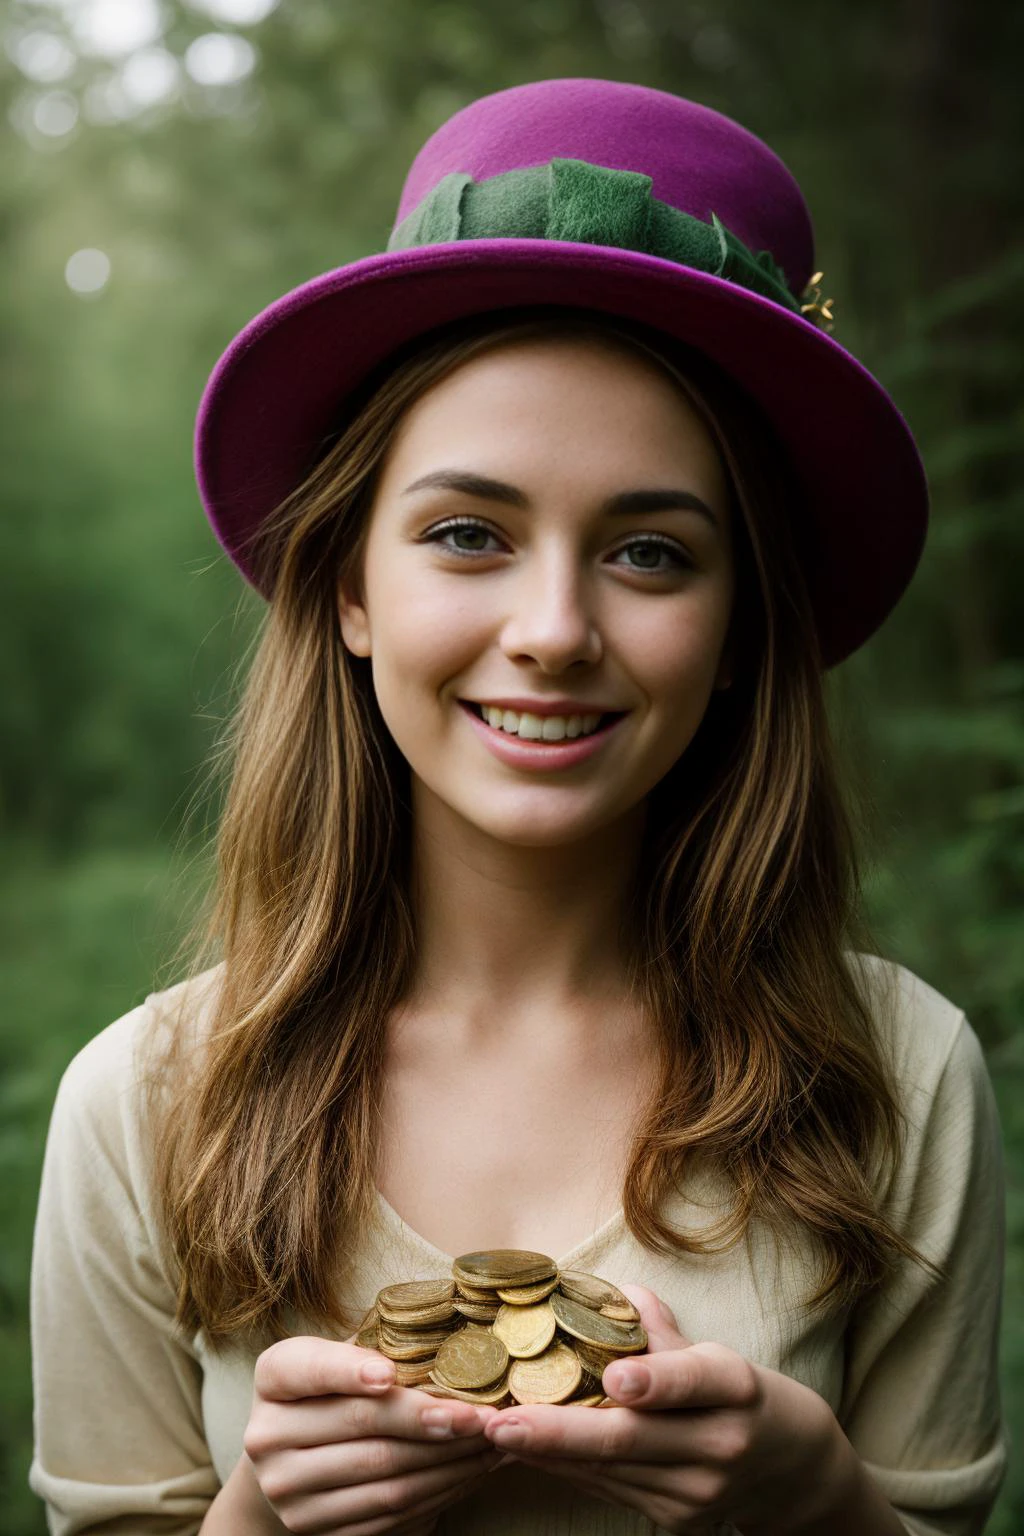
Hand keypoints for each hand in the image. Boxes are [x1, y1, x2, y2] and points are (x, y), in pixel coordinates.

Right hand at [243, 1331, 504, 1534]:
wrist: (292, 1463)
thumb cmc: (331, 1393)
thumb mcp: (337, 1359)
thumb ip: (373, 1350)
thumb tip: (453, 1344)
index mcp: (275, 1378)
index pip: (311, 1369)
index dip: (350, 1370)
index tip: (390, 1372)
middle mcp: (268, 1435)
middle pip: (362, 1425)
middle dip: (431, 1418)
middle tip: (483, 1414)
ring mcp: (288, 1489)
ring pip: (384, 1475)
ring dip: (448, 1461)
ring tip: (491, 1443)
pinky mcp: (317, 1528)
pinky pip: (390, 1514)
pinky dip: (438, 1492)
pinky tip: (469, 1472)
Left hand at [481, 1285, 839, 1534]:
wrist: (795, 1473)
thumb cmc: (744, 1396)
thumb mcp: (718, 1355)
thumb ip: (661, 1332)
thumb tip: (615, 1292)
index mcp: (736, 1387)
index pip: (694, 1381)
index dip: (655, 1379)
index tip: (615, 1377)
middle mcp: (720, 1445)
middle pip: (632, 1439)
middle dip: (557, 1433)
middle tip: (499, 1423)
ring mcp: (699, 1493)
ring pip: (610, 1470)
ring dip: (545, 1454)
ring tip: (489, 1433)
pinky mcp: (678, 1523)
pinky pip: (610, 1489)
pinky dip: (565, 1469)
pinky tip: (524, 1451)